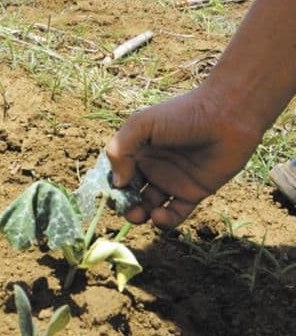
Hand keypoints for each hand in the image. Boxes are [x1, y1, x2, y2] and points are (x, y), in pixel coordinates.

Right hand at [106, 86, 263, 228]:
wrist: (226, 116)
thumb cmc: (181, 114)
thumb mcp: (141, 124)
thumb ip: (120, 150)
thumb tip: (117, 183)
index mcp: (137, 150)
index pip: (116, 174)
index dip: (111, 187)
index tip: (110, 194)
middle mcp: (152, 167)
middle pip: (130, 194)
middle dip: (123, 205)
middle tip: (126, 208)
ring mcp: (172, 181)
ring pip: (148, 207)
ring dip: (139, 215)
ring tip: (139, 214)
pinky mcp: (193, 192)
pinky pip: (175, 214)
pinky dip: (164, 221)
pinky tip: (159, 215)